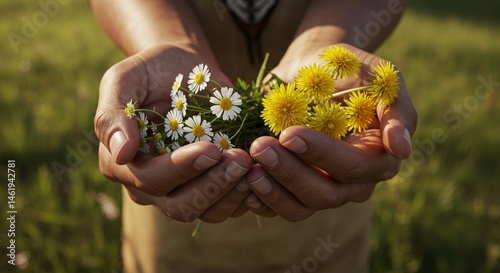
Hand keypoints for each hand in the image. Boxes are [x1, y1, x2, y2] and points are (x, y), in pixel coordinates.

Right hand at [94, 45, 251, 222]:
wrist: (181, 68)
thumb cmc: (150, 71)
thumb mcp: (124, 80)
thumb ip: (113, 115)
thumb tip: (121, 154)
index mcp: (122, 165)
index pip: (151, 180)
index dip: (181, 169)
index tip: (211, 149)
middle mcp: (150, 186)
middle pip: (181, 206)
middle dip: (213, 185)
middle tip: (241, 159)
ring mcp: (180, 189)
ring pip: (207, 212)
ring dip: (233, 192)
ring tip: (252, 163)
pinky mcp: (208, 187)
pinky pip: (227, 205)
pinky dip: (245, 194)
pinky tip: (259, 172)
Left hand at [244, 43, 417, 220]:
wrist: (314, 68)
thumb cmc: (349, 69)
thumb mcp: (381, 77)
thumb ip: (397, 110)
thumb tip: (401, 149)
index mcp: (378, 158)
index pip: (352, 167)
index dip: (321, 155)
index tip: (289, 135)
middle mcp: (353, 182)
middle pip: (325, 193)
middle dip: (289, 172)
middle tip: (259, 147)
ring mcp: (324, 188)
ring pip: (301, 207)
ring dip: (272, 189)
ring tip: (247, 165)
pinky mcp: (297, 191)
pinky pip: (280, 208)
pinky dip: (262, 199)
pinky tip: (243, 182)